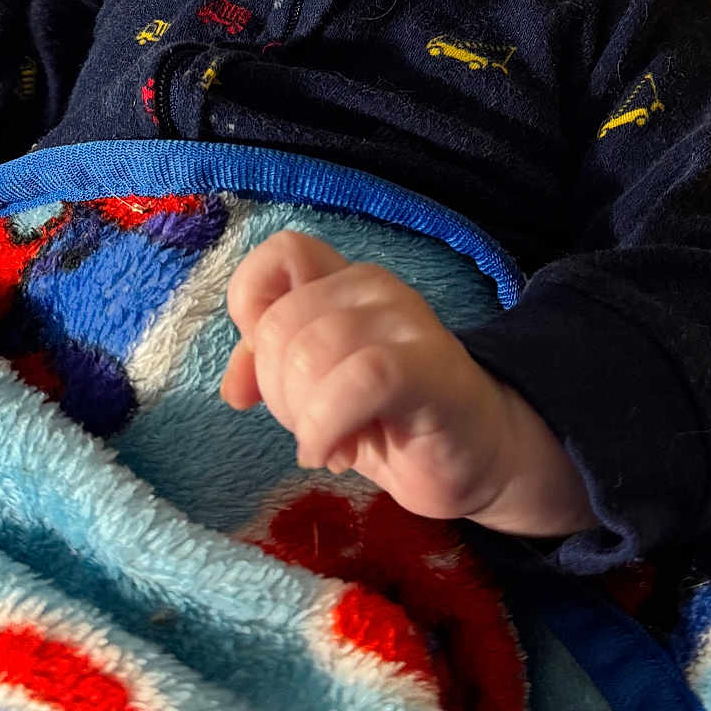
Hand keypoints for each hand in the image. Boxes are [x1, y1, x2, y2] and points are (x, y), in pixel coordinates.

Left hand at [221, 230, 595, 537]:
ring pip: (311, 352)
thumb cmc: (391, 419)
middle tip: (313, 426)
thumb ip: (271, 370)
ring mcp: (407, 322)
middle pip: (281, 324)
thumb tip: (233, 389)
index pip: (281, 253)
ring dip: (305, 417)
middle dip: (278, 392)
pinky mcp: (429, 367)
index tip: (261, 369)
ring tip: (334, 444)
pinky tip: (339, 454)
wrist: (477, 457)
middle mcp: (374, 288)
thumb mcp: (316, 391)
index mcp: (342, 283)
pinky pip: (357, 380)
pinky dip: (329, 427)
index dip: (251, 307)